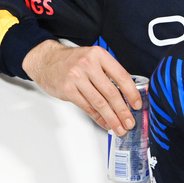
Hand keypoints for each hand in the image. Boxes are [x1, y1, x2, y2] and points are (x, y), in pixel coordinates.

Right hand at [22, 40, 141, 135]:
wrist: (46, 61)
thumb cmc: (71, 61)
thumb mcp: (92, 59)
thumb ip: (108, 73)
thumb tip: (126, 96)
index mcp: (99, 55)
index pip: (121, 76)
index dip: (132, 93)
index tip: (137, 105)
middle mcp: (88, 64)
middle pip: (111, 92)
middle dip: (123, 111)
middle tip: (130, 122)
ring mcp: (76, 77)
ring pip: (100, 103)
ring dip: (112, 118)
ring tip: (119, 127)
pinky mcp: (68, 89)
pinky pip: (87, 107)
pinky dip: (98, 118)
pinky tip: (105, 123)